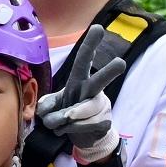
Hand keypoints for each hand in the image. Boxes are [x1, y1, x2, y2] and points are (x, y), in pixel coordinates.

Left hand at [36, 44, 128, 164]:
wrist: (83, 138)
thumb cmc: (67, 115)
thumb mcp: (52, 107)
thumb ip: (46, 105)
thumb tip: (44, 110)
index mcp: (79, 81)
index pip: (83, 61)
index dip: (90, 46)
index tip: (98, 28)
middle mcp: (93, 91)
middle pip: (100, 81)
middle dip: (109, 72)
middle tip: (120, 63)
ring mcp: (101, 107)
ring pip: (85, 110)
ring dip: (66, 118)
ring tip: (56, 123)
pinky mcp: (105, 122)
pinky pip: (87, 126)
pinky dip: (71, 129)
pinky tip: (67, 130)